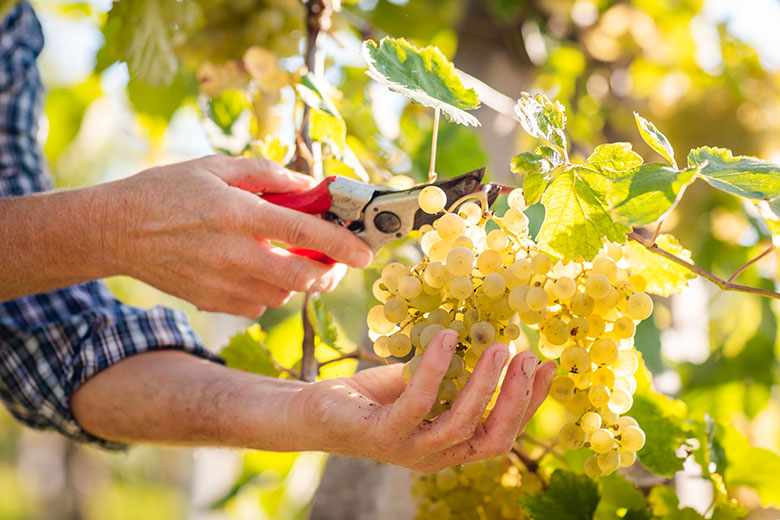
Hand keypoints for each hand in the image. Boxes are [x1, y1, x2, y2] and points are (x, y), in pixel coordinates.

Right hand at [98, 155, 372, 317]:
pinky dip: (269, 292)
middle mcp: (235, 253)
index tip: (366, 253)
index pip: (304, 233)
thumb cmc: (167, 191)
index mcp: (239, 214)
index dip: (341, 244)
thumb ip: (266, 174)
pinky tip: (258, 272)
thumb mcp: (216, 166)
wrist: (117, 230)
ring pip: (283, 295)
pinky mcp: (212, 301)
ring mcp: (223, 283)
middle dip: (329, 273)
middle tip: (333, 262)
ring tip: (290, 261)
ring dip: (298, 282)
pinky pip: (258, 306)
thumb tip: (308, 185)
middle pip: (302, 278)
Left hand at [293, 329, 556, 471]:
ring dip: (485, 385)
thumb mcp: (419, 383)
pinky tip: (448, 339)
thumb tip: (488, 338)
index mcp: (448, 446)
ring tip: (499, 347)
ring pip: (460, 426)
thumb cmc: (371, 397)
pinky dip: (437, 371)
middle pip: (492, 439)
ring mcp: (407, 449)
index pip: (501, 433)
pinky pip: (417, 404)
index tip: (549, 367)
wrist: (313, 411)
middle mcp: (434, 456)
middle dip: (517, 399)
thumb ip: (452, 375)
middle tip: (529, 356)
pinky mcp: (379, 434)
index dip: (529, 404)